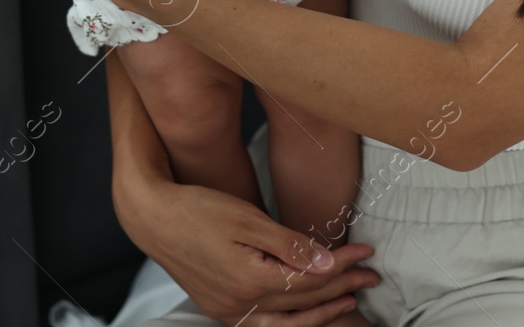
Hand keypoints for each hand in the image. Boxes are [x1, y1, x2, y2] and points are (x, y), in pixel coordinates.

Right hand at [118, 171, 379, 325]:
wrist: (153, 217)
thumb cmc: (199, 209)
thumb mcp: (247, 219)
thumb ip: (288, 245)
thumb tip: (325, 263)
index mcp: (252, 280)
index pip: (311, 278)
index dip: (342, 265)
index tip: (365, 251)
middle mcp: (241, 304)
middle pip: (304, 301)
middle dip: (341, 287)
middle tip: (370, 275)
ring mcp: (228, 311)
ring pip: (287, 323)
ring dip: (322, 313)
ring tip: (349, 302)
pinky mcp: (220, 308)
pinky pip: (265, 326)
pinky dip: (292, 323)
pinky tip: (305, 316)